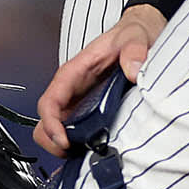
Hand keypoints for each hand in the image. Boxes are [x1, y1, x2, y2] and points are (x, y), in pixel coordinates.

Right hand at [35, 4, 165, 156]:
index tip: (63, 140)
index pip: (50, 101)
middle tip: (76, 152)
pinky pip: (78, 134)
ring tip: (89, 154)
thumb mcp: (134, 36)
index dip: (50, 123)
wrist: (141, 34)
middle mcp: (73, 90)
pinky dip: (81, 148)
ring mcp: (81, 103)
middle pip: (46, 123)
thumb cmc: (130, 34)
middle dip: (54, 142)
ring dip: (68, 148)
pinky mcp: (93, 113)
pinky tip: (97, 153)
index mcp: (75, 73)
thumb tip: (133, 70)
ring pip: (59, 132)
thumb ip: (134, 50)